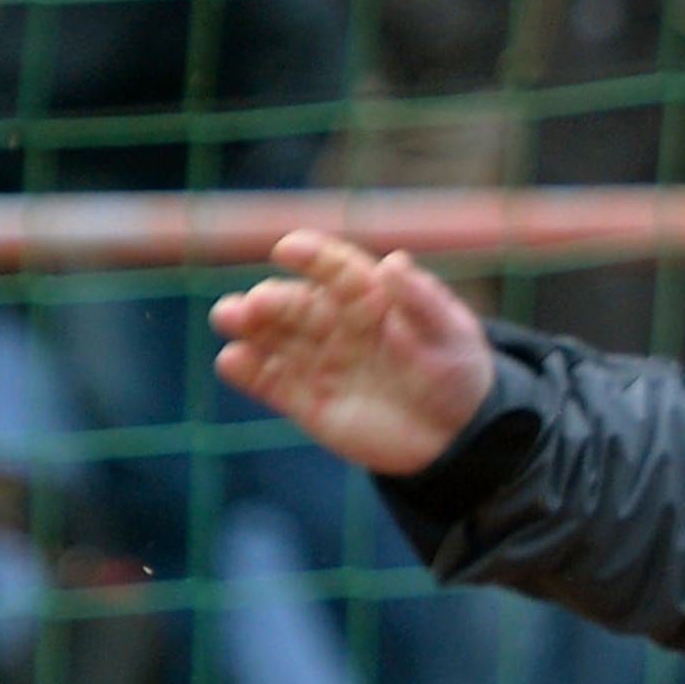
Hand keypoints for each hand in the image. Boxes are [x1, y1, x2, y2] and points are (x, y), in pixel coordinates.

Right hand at [210, 231, 496, 475]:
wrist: (455, 435)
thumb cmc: (457, 371)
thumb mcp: (450, 333)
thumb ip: (421, 300)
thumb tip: (394, 261)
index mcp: (372, 297)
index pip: (337, 270)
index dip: (313, 257)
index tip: (287, 248)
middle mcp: (338, 323)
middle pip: (297, 305)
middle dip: (271, 301)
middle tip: (251, 305)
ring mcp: (320, 361)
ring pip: (276, 338)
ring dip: (249, 327)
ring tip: (227, 318)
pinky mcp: (307, 401)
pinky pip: (272, 383)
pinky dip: (249, 371)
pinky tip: (231, 361)